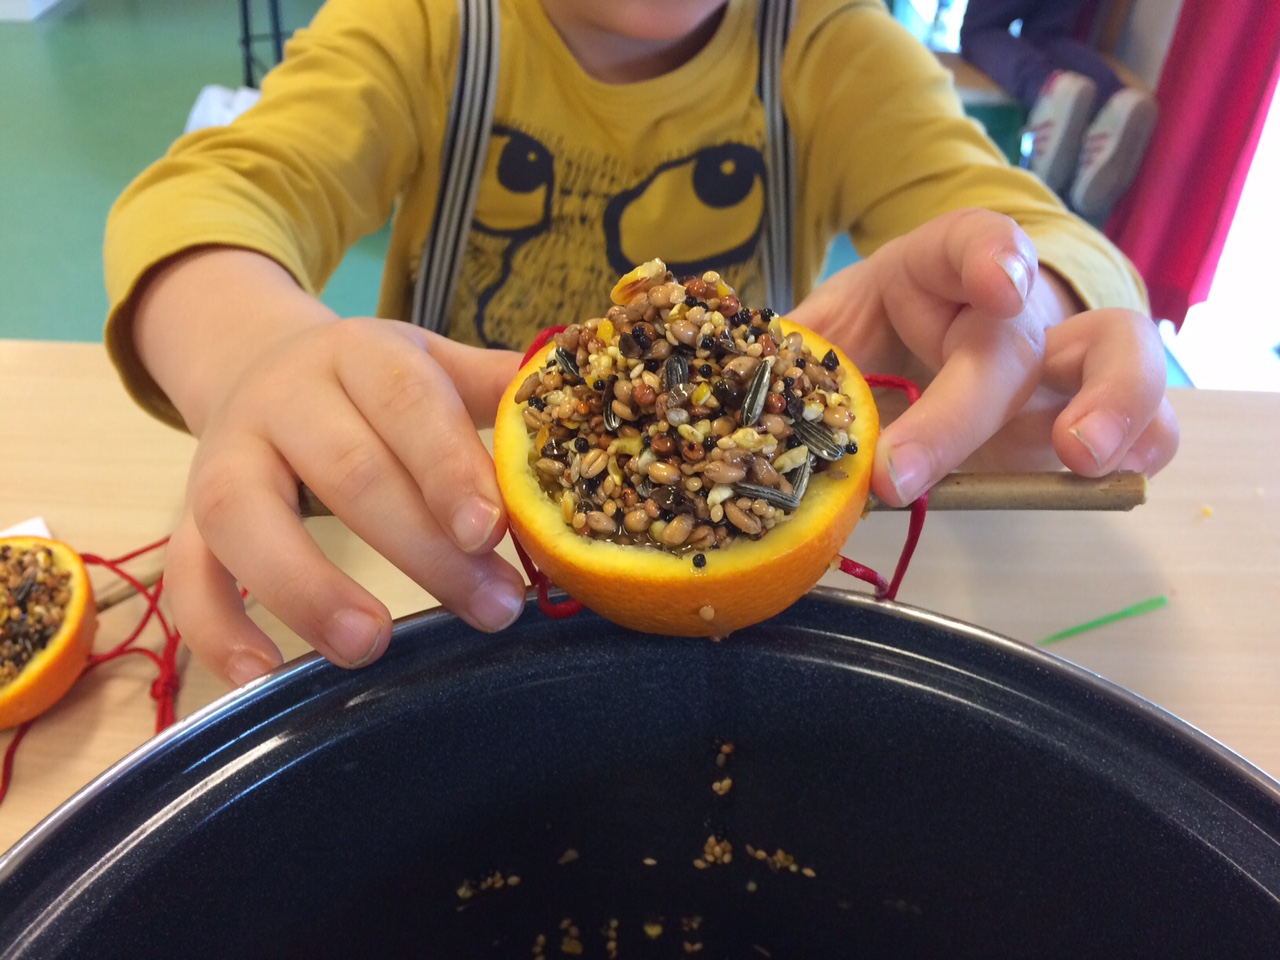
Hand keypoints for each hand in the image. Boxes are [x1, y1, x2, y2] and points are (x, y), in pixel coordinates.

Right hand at [165, 318, 526, 685]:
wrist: (260, 365)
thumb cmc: (373, 384)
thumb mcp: (429, 363)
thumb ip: (493, 386)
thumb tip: (576, 404)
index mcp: (360, 355)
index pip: (406, 403)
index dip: (447, 466)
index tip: (493, 531)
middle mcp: (284, 399)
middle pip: (346, 472)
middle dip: (422, 549)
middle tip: (491, 609)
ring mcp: (225, 456)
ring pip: (244, 516)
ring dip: (306, 587)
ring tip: (369, 646)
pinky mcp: (189, 515)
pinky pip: (184, 573)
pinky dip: (215, 628)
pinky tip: (262, 674)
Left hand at [788, 208, 1178, 505]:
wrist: (937, 335)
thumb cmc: (881, 328)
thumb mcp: (829, 328)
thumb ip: (797, 356)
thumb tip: (734, 397)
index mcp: (939, 269)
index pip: (971, 241)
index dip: (989, 256)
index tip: (997, 281)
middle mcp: (1010, 306)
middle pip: (1015, 339)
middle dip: (972, 405)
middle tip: (916, 466)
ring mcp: (1059, 354)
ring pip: (1121, 352)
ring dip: (1113, 403)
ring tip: (1081, 459)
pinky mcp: (1089, 408)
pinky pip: (1145, 415)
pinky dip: (1144, 440)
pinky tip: (1119, 472)